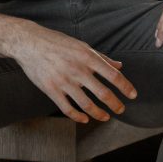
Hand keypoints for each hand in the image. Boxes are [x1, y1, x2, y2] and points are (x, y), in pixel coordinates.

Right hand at [12, 25, 137, 124]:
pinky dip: (79, 117)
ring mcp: (64, 81)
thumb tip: (119, 66)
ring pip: (87, 105)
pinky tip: (85, 118)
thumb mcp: (81, 45)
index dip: (126, 87)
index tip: (133, 95)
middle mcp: (77, 70)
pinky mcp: (51, 90)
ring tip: (106, 117)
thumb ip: (101, 57)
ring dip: (100, 114)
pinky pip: (68, 109)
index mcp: (87, 57)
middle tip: (121, 110)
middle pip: (103, 94)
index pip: (113, 76)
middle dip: (116, 105)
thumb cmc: (57, 42)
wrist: (29, 43)